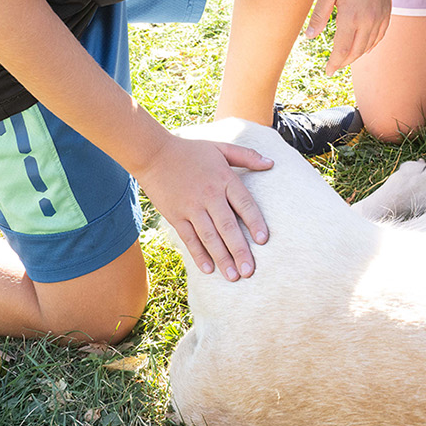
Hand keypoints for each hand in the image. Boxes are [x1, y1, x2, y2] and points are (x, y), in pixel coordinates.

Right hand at [135, 134, 272, 279]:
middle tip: (250, 271)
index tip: (264, 241)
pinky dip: (199, 254)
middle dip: (240, 250)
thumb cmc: (191, 151)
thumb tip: (272, 163)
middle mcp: (209, 195)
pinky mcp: (176, 216)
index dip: (255, 222)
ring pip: (209, 237)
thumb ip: (247, 156)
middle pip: (228, 226)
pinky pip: (189, 238)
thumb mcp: (221, 148)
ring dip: (222, 258)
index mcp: (224, 178)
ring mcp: (191, 207)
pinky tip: (209, 269)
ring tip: (233, 277)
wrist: (154, 154)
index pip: (244, 204)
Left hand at [305, 0, 390, 72]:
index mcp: (351, 17)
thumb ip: (319, 16)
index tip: (327, 71)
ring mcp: (380, 17)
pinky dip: (370, 45)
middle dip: (344, 62)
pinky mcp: (387, 12)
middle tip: (334, 67)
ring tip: (345, 58)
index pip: (342, 50)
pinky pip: (380, 36)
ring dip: (356, 55)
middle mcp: (368, 20)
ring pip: (368, 46)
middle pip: (356, 52)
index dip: (334, 63)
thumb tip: (309, 37)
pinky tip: (363, 46)